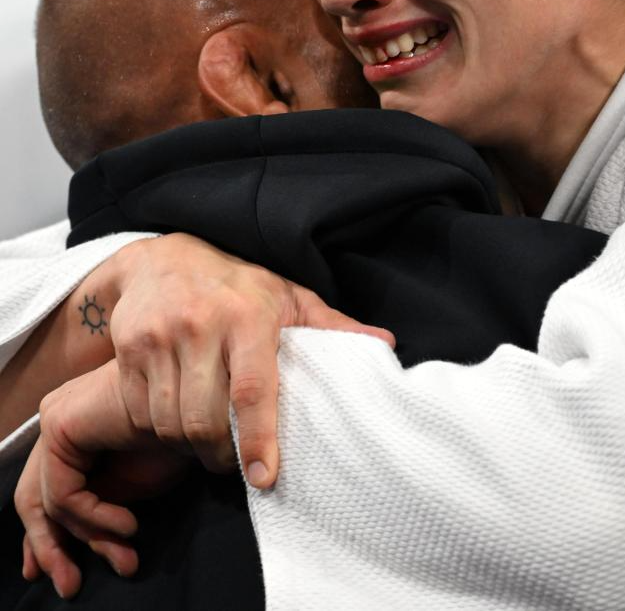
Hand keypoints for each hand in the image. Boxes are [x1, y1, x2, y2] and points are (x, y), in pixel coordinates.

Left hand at [14, 360, 182, 598]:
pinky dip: (93, 518)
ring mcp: (56, 417)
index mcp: (77, 423)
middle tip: (72, 586)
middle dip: (54, 547)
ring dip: (86, 537)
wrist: (205, 400)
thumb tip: (77, 541)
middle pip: (38, 497)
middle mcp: (60, 416)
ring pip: (47, 501)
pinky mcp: (61, 424)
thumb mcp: (136, 478)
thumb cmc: (183, 432)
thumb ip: (103, 500)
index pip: (50, 488)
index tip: (71, 572)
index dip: (54, 535)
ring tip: (123, 557)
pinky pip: (62, 493)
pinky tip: (128, 525)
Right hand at [95, 234, 394, 486]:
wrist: (163, 259)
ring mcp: (159, 338)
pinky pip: (138, 412)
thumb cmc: (240, 285)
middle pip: (204, 420)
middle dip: (219, 454)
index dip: (258, 440)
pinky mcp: (127, 348)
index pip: (252, 391)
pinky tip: (174, 418)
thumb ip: (332, 326)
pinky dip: (156, 429)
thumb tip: (385, 344)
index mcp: (250, 316)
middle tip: (233, 461)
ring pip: (169, 423)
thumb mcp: (289, 297)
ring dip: (188, 447)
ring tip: (207, 441)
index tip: (265, 477)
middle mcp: (202, 326)